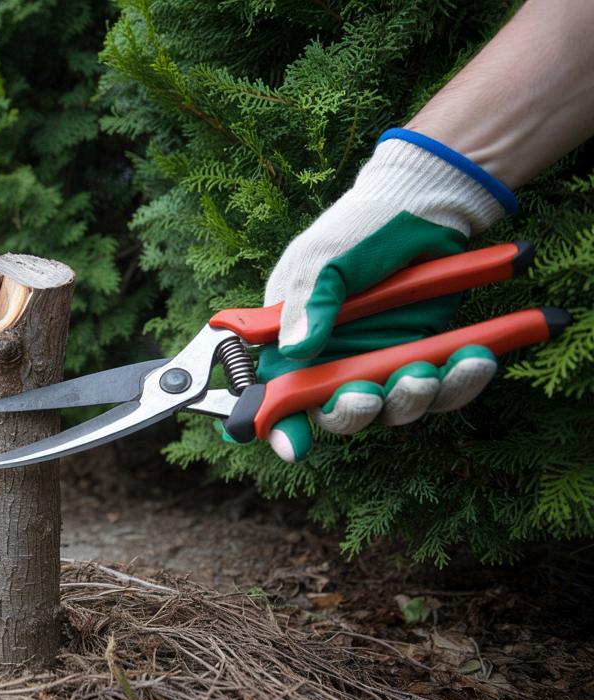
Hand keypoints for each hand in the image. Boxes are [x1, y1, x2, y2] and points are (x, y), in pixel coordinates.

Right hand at [256, 130, 515, 461]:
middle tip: (367, 396)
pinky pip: (444, 389)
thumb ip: (306, 304)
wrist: (425, 202)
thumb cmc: (360, 226)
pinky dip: (461, 381)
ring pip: (394, 408)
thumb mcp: (320, 257)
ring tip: (429, 369)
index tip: (294, 443)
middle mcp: (334, 359)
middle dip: (353, 412)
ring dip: (411, 397)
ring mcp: (380, 361)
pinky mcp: (426, 356)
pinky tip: (476, 359)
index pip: (277, 393)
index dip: (281, 425)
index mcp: (293, 338)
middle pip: (337, 413)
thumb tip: (293, 350)